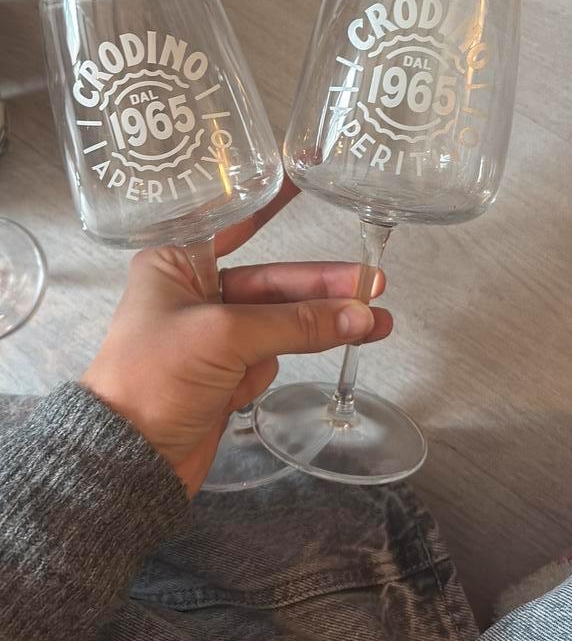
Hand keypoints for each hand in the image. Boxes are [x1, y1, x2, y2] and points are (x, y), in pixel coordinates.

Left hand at [82, 181, 392, 494]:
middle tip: (373, 286)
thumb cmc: (155, 377)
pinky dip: (264, 374)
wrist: (128, 458)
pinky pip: (266, 358)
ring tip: (372, 326)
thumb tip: (361, 315)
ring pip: (278, 322)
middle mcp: (193, 293)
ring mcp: (210, 336)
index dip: (269, 206)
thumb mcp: (225, 337)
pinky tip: (242, 394)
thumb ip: (295, 323)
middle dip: (321, 288)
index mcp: (175, 264)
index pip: (232, 225)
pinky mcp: (223, 373)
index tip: (299, 182)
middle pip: (271, 281)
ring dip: (317, 328)